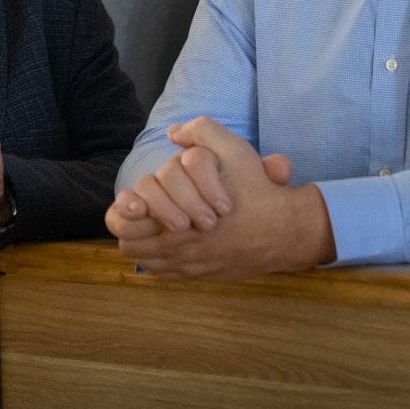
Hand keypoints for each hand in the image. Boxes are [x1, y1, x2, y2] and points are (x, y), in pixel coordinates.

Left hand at [104, 117, 333, 279]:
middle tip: (144, 212)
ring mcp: (187, 265)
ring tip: (154, 226)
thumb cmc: (255, 189)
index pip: (125, 220)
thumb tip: (173, 133)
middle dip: (132, 225)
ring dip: (144, 242)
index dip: (124, 208)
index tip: (136, 202)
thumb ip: (199, 132)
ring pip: (144, 259)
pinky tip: (172, 243)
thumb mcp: (232, 149)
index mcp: (176, 216)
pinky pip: (162, 273)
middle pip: (129, 242)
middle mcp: (177, 247)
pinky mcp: (198, 276)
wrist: (285, 231)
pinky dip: (159, 259)